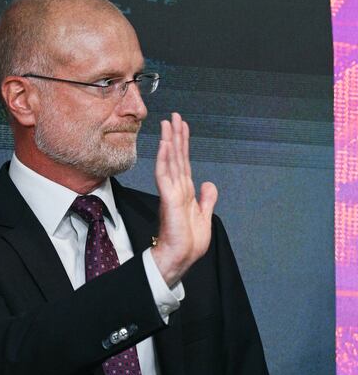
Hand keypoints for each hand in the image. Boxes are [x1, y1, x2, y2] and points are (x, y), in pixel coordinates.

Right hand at [151, 113, 217, 285]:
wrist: (179, 258)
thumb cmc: (188, 243)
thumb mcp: (205, 217)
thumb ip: (206, 199)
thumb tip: (209, 183)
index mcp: (185, 192)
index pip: (184, 162)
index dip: (184, 144)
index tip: (182, 126)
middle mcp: (177, 188)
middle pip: (177, 157)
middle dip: (176, 135)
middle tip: (174, 116)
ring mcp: (172, 193)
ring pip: (170, 161)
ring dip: (169, 141)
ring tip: (168, 123)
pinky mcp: (169, 199)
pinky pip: (165, 175)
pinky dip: (165, 159)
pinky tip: (166, 145)